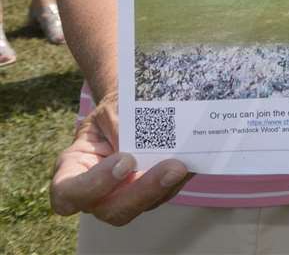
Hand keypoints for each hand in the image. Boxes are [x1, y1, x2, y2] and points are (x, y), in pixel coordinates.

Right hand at [50, 94, 189, 225]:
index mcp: (72, 170)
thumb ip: (119, 124)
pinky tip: (190, 164)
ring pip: (140, 207)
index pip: (67, 193)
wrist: (130, 110)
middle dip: (142, 192)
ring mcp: (122, 197)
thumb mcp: (111, 109)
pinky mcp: (148, 194)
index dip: (93, 185)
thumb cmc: (113, 111)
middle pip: (111, 210)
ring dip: (163, 188)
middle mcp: (94, 192)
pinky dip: (176, 181)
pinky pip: (162, 195)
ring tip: (182, 166)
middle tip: (170, 168)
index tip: (124, 161)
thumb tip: (139, 141)